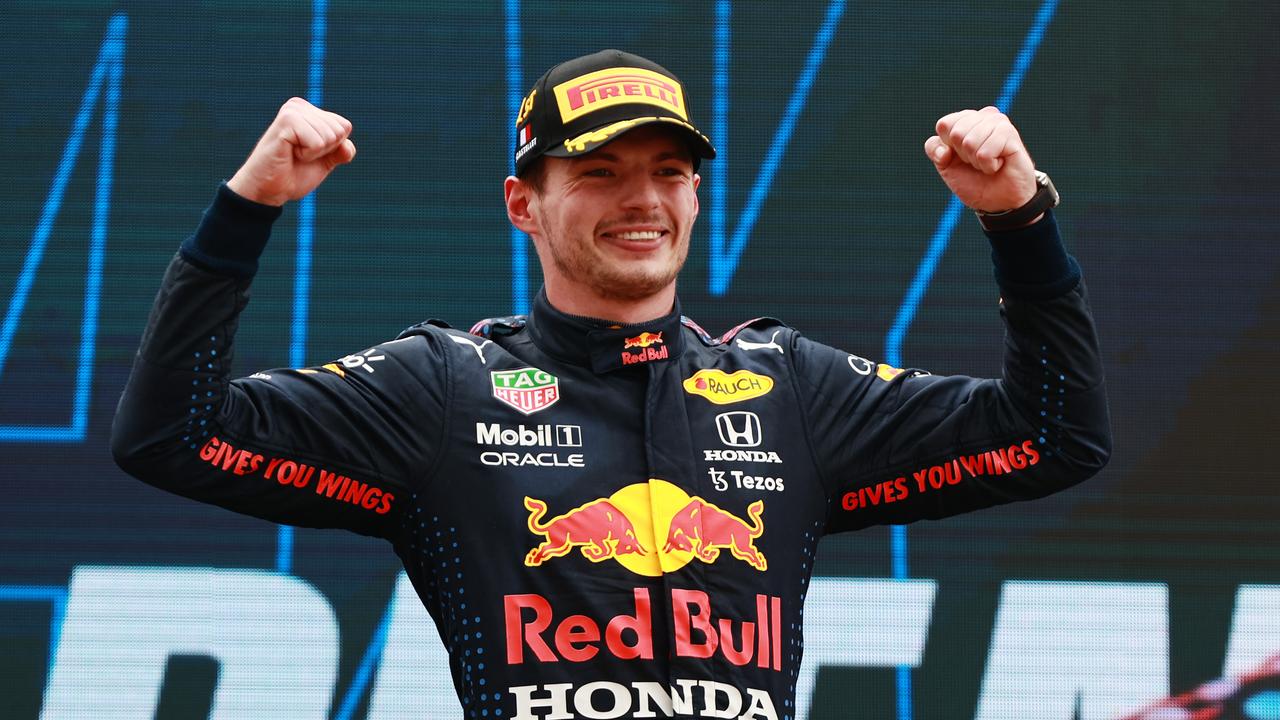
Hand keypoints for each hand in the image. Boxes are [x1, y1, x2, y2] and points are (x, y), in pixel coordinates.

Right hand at [226, 97, 355, 206]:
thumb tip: (346, 145)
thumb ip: (341, 151)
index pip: (344, 127)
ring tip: (293, 154)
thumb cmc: (293, 175)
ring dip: (314, 153)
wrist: (268, 191)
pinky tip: (289, 153)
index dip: (332, 148)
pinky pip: (318, 142)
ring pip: (330, 136)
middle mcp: (299, 106)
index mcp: (309, 110)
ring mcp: (292, 111)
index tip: (309, 153)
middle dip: (325, 150)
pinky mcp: (287, 121)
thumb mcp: (325, 162)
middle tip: (299, 155)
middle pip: (340, 131)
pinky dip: (308, 155)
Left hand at [924, 106, 1036, 212]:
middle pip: (956, 133)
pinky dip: (989, 166)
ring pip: (970, 142)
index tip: (961, 157)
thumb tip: (945, 149)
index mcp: (966, 120)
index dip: (948, 147)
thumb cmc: (974, 181)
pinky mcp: (1010, 133)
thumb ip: (934, 149)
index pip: (944, 125)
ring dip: (977, 161)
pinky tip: (999, 164)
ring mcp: (998, 122)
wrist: (999, 200)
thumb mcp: (945, 165)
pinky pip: (984, 153)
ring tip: (990, 163)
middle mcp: (983, 116)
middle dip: (963, 155)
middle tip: (978, 161)